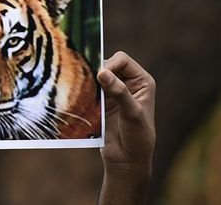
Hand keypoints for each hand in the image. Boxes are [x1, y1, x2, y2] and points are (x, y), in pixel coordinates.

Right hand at [97, 51, 155, 203]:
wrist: (127, 161)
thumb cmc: (138, 137)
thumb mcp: (132, 113)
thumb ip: (119, 92)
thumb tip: (102, 72)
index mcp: (141, 81)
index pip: (122, 60)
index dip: (110, 64)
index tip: (100, 76)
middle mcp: (127, 83)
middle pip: (107, 65)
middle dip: (97, 72)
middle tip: (88, 83)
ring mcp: (113, 92)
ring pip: (96, 77)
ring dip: (89, 82)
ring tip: (82, 91)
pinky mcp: (100, 102)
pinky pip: (88, 90)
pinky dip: (83, 92)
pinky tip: (79, 98)